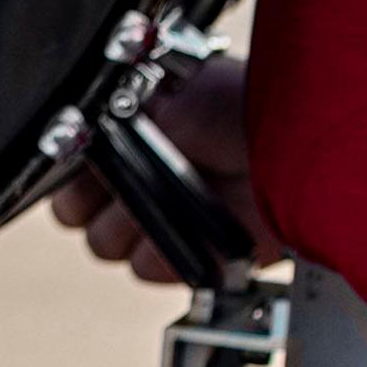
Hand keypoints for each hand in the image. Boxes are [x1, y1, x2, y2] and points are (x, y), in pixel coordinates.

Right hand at [47, 48, 282, 279]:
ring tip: (164, 203)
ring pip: (107, 243)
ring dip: (129, 226)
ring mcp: (169, 215)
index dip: (73, 169)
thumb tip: (74, 143)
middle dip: (97, 201)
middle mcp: (146, 172)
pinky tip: (188, 228)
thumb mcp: (165, 99)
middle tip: (126, 184)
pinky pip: (149, 267)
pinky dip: (165, 251)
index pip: (72, 162)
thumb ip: (108, 122)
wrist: (294, 149)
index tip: (82, 164)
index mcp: (132, 129)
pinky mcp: (195, 252)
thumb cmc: (243, 107)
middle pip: (78, 211)